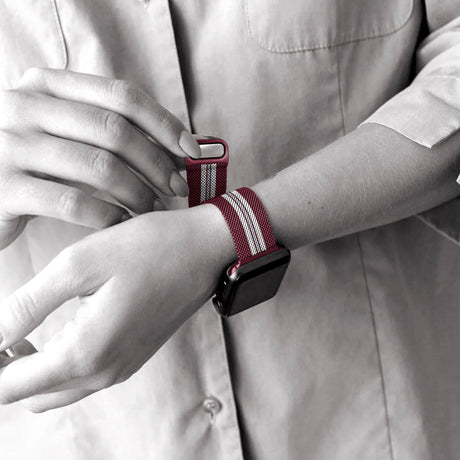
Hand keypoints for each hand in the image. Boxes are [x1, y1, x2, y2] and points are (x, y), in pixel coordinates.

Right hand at [0, 68, 200, 248]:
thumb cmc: (35, 165)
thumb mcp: (67, 137)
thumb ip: (112, 136)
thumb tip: (179, 150)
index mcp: (46, 86)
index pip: (121, 96)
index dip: (164, 123)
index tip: (191, 151)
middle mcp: (25, 106)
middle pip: (114, 130)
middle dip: (157, 162)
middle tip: (177, 188)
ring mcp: (10, 144)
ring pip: (98, 166)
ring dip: (137, 192)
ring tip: (152, 208)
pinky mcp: (3, 186)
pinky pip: (73, 202)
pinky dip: (108, 216)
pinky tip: (122, 224)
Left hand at [0, 205, 233, 411]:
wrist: (205, 248)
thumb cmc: (148, 248)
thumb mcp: (79, 265)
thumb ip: (27, 305)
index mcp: (86, 353)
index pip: (9, 386)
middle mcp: (105, 372)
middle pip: (31, 396)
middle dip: (4, 371)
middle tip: (1, 330)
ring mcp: (123, 367)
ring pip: (58, 390)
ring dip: (31, 370)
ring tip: (20, 332)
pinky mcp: (134, 356)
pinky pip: (84, 377)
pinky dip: (60, 364)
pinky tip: (59, 330)